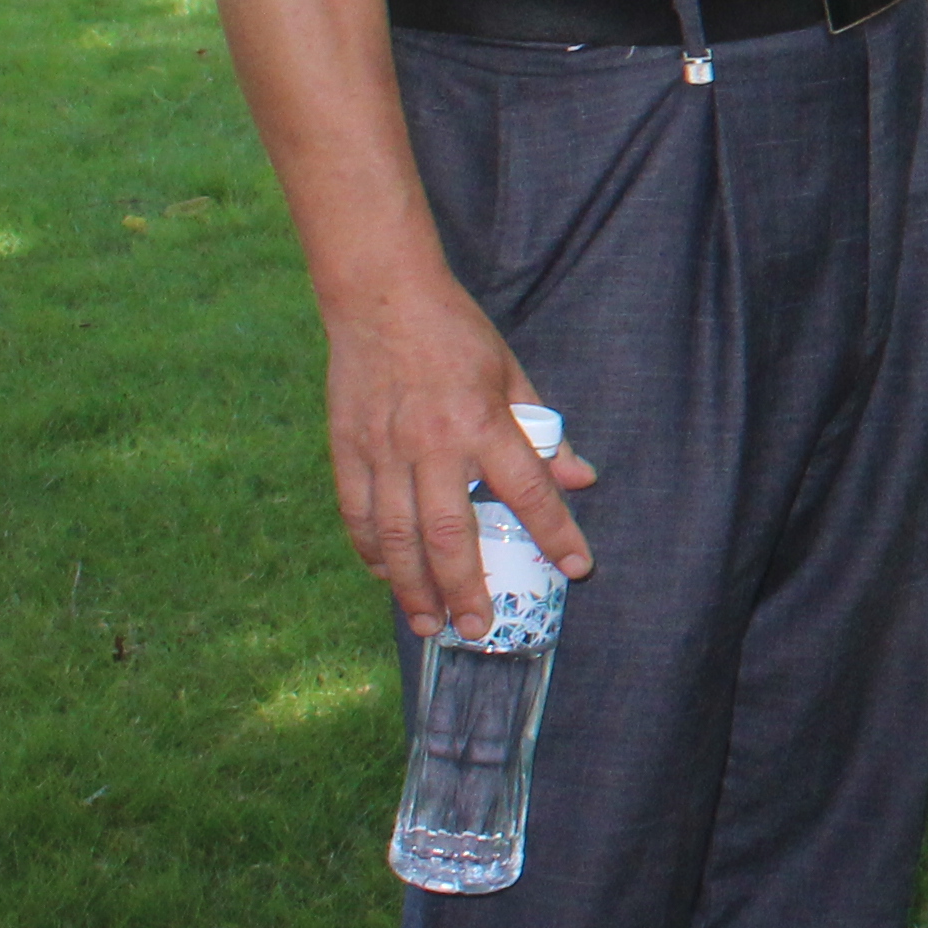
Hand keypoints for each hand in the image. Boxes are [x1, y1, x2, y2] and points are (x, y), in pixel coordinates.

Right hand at [326, 279, 593, 642]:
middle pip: (451, 533)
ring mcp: (383, 450)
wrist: (380, 298)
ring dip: (413, 588)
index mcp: (483, 421)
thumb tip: (581, 478)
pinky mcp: (346, 450)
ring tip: (429, 624)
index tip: (577, 567)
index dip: (556, 532)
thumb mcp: (513, 373)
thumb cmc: (455, 334)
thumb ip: (544, 431)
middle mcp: (432, 444)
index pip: (530, 490)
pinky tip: (388, 577)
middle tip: (479, 629)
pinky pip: (358, 515)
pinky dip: (372, 553)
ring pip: (397, 537)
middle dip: (466, 588)